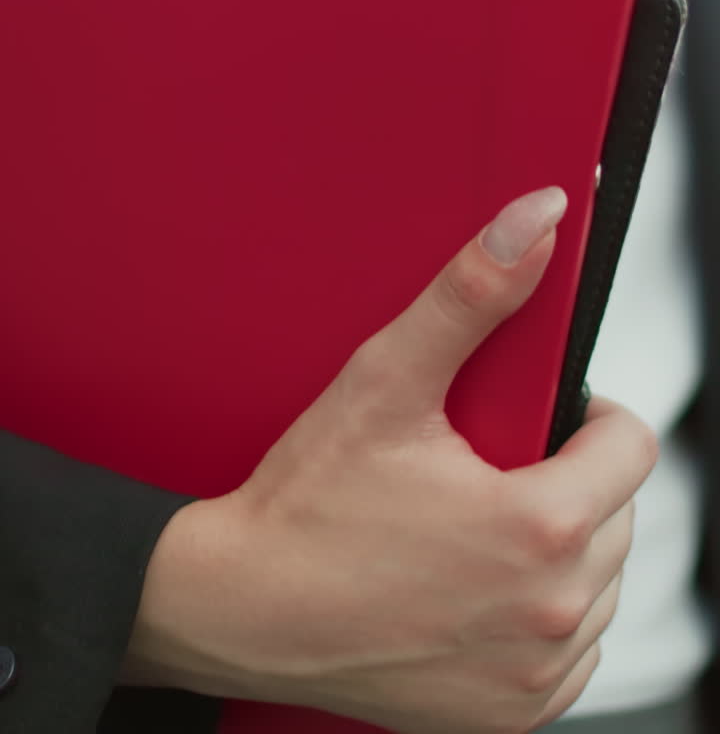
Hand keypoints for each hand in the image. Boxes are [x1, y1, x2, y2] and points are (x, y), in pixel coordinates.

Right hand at [125, 187, 656, 732]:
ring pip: (599, 581)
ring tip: (474, 526)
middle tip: (485, 469)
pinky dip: (539, 613)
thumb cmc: (308, 504)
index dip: (586, 418)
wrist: (242, 608)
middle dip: (566, 477)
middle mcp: (552, 611)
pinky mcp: (511, 716)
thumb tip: (535, 222)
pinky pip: (571, 650)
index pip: (632, 446)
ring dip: (559, 547)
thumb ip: (472, 294)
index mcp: (539, 526)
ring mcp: (534, 674)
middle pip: (617, 512)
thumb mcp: (388, 380)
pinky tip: (474, 586)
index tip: (537, 421)